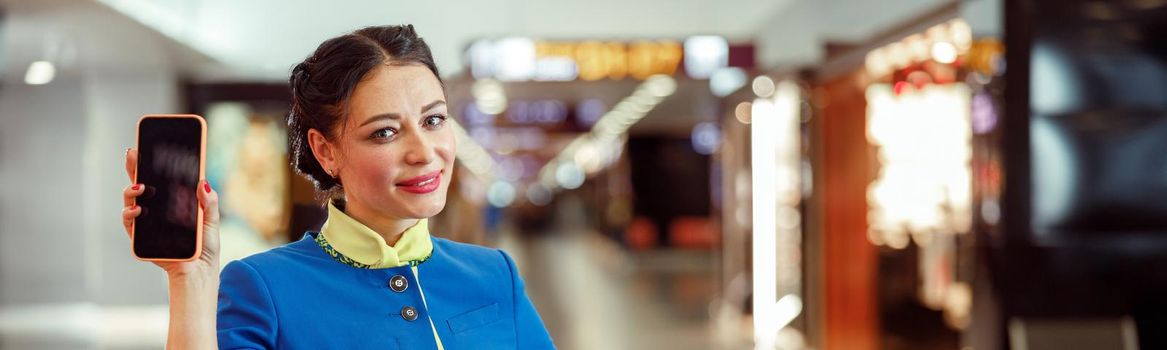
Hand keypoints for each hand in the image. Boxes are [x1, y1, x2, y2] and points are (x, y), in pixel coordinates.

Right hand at [121, 148, 220, 277]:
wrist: (198, 272)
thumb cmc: (205, 247)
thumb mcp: (211, 221)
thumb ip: (209, 203)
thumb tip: (204, 182)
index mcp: (173, 202)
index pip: (160, 178)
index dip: (153, 163)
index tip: (148, 146)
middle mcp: (157, 210)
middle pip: (142, 184)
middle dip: (135, 167)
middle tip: (133, 153)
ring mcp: (147, 222)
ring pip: (131, 201)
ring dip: (131, 191)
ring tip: (140, 187)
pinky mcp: (141, 238)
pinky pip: (130, 223)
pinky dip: (130, 215)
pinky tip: (137, 210)